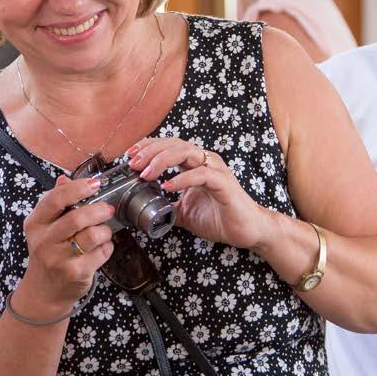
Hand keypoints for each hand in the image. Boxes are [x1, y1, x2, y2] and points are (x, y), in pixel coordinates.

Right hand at [17, 174, 115, 313]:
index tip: (95, 183)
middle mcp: (44, 241)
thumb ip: (55, 203)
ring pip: (93, 236)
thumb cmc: (49, 253)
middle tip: (108, 209)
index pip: (55, 199)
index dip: (78, 188)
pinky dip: (107, 248)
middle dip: (99, 210)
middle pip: (77, 218)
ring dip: (105, 231)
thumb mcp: (44, 228)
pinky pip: (101, 253)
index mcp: (35, 224)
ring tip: (104, 232)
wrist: (44, 291)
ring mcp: (59, 259)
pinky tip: (101, 249)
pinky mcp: (75, 272)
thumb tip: (64, 179)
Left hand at [126, 137, 271, 249]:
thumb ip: (167, 206)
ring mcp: (216, 170)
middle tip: (133, 163)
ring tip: (146, 173)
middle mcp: (206, 161)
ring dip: (162, 160)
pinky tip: (167, 186)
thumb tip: (145, 210)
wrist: (247, 231)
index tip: (129, 156)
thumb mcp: (184, 213)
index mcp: (195, 164)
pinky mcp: (224, 183)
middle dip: (150, 151)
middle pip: (174, 144)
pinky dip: (182, 178)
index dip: (148, 147)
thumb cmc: (220, 219)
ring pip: (186, 152)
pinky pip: (200, 174)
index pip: (168, 146)